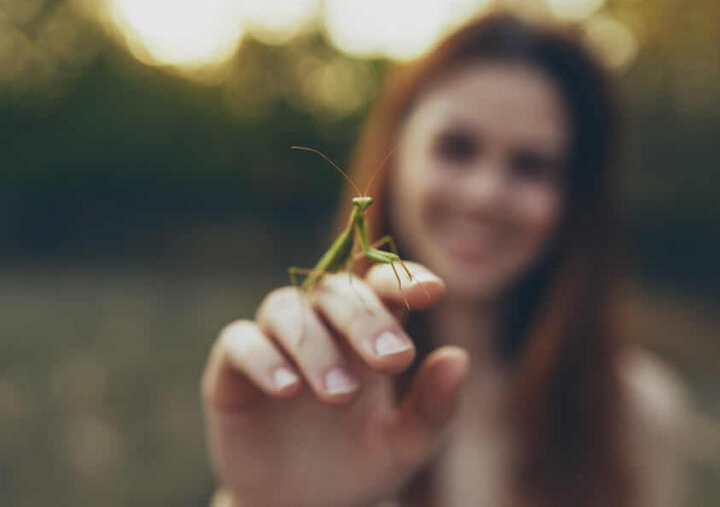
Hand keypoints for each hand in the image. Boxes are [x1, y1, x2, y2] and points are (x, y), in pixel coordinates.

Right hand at [201, 262, 468, 506]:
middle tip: (393, 361)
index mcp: (366, 333)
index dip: (403, 279)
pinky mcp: (232, 368)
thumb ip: (434, 406)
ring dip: (315, 344)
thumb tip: (459, 357)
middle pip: (336, 290)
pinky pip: (239, 341)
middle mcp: (320, 326)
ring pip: (286, 308)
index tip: (431, 293)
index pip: (381, 284)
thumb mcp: (406, 445)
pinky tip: (288, 389)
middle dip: (366, 319)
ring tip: (340, 395)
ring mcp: (274, 342)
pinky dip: (262, 357)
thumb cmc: (361, 467)